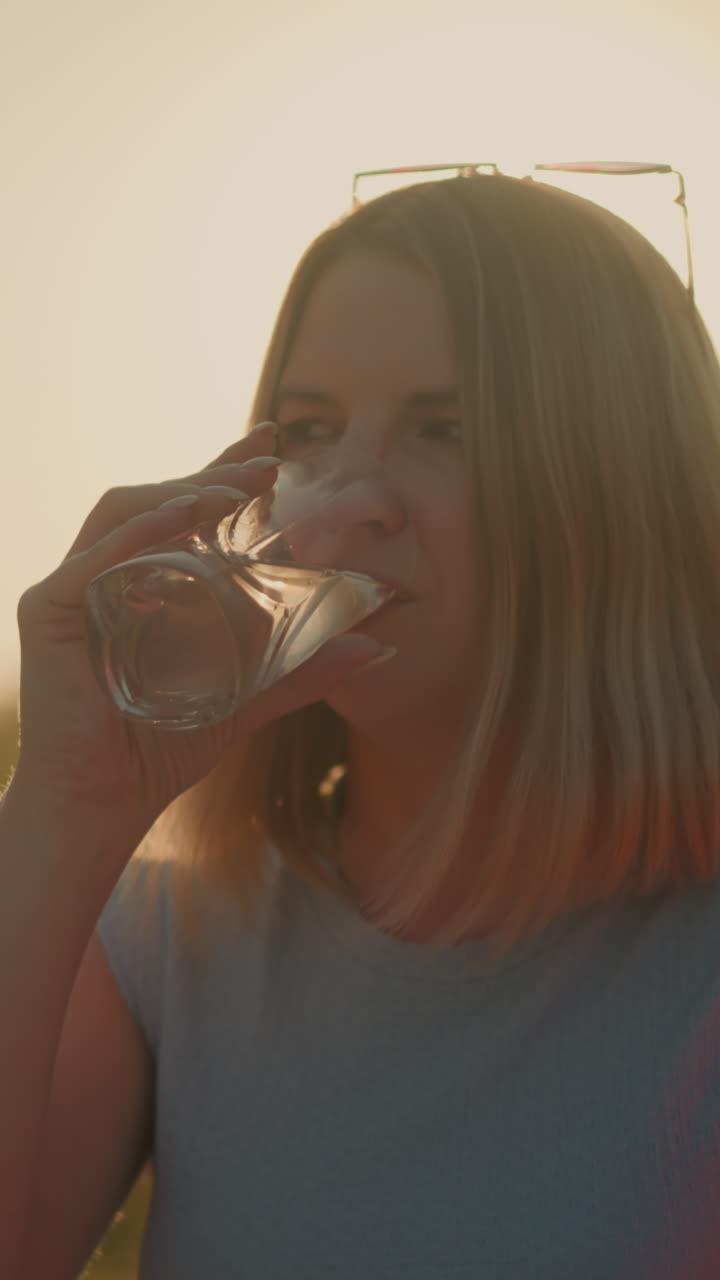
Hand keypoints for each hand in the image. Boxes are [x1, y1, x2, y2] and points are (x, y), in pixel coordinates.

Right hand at [11, 423, 385, 848]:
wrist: (105, 804)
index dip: (225, 471)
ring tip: (235, 491)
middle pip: (157, 500)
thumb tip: (379, 646)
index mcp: (145, 583)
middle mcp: (106, 574)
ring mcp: (74, 588)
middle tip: (269, 462)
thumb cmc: (162, 750)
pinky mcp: (50, 610)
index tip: (272, 441)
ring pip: (123, 512)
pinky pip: (94, 556)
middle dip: (213, 473)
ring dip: (181, 493)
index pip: (185, 511)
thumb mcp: (247, 700)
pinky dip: (139, 533)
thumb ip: (302, 670)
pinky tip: (182, 519)